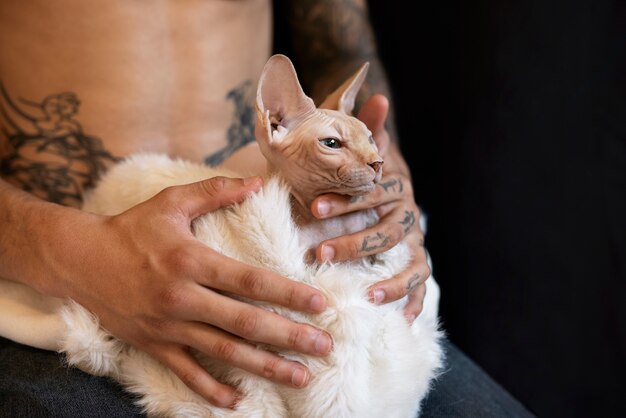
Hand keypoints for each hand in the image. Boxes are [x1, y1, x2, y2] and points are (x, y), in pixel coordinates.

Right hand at [39, 177, 331, 407]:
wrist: (79, 259)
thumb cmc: (131, 228)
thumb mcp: (171, 202)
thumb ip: (215, 191)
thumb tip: (257, 181)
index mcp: (192, 261)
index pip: (250, 281)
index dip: (288, 293)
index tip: (320, 304)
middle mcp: (183, 297)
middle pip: (245, 322)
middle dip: (289, 336)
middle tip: (324, 346)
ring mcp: (168, 326)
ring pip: (224, 352)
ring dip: (264, 366)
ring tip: (300, 376)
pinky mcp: (153, 344)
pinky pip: (186, 372)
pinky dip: (211, 389)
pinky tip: (237, 401)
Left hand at [311, 95, 430, 323]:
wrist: (389, 182)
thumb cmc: (367, 168)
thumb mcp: (365, 147)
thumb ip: (368, 127)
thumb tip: (377, 96)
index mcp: (396, 183)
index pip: (373, 191)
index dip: (346, 197)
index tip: (313, 204)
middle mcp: (410, 212)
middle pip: (387, 231)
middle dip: (355, 243)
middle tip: (322, 253)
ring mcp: (416, 239)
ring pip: (411, 262)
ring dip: (392, 281)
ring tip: (368, 295)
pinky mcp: (418, 260)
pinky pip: (423, 283)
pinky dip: (416, 302)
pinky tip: (406, 323)